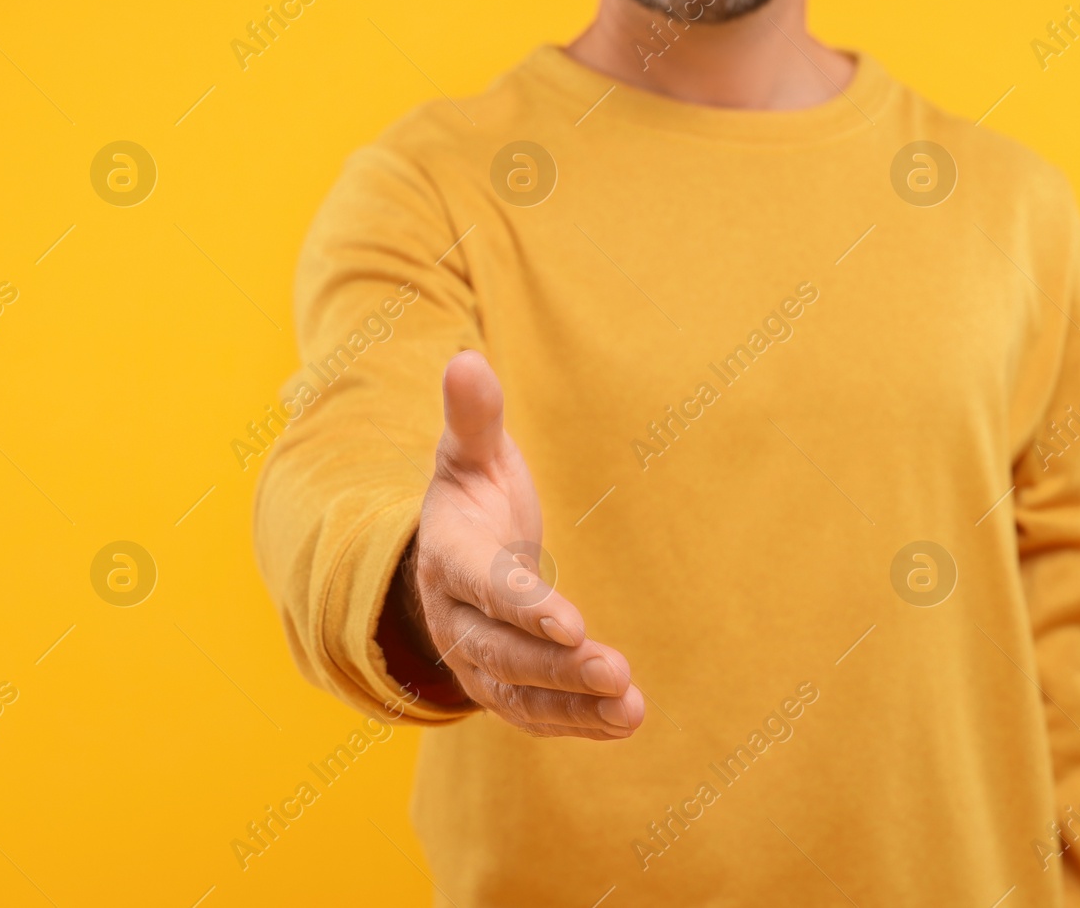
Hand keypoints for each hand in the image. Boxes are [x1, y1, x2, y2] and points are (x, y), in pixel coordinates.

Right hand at [401, 350, 643, 739]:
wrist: (450, 553)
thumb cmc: (472, 495)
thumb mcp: (470, 454)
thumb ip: (473, 417)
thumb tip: (465, 358)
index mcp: (448, 557)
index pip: (483, 586)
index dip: (522, 605)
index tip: (571, 620)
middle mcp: (454, 619)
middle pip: (501, 652)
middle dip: (557, 665)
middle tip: (616, 670)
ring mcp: (475, 660)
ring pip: (520, 692)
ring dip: (574, 704)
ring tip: (631, 709)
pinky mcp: (501, 687)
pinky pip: (537, 714)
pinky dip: (578, 722)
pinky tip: (625, 720)